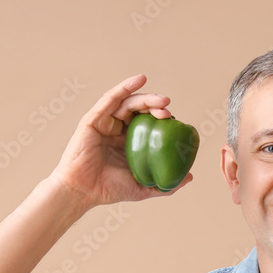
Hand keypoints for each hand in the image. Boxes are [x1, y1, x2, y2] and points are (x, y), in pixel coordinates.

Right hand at [47, 74, 193, 208]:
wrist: (83, 192)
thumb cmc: (109, 190)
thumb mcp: (143, 188)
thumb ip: (165, 185)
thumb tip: (189, 177)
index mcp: (127, 143)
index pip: (147, 124)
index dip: (161, 119)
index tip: (175, 122)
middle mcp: (116, 130)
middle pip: (139, 111)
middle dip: (156, 106)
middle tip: (169, 109)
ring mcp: (105, 123)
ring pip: (128, 103)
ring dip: (146, 98)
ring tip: (162, 101)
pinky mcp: (93, 119)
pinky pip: (110, 99)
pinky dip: (124, 87)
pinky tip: (139, 80)